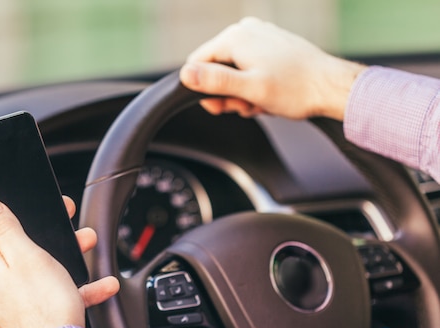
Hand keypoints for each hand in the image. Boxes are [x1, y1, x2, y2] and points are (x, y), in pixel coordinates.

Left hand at [0, 197, 118, 327]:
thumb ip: (5, 227)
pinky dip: (73, 284)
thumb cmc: (42, 308)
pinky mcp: (29, 312)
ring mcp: (10, 299)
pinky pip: (51, 291)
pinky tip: (97, 284)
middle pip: (17, 244)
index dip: (9, 208)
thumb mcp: (25, 254)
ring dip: (64, 256)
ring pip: (37, 266)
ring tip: (86, 245)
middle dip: (46, 232)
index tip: (29, 203)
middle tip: (66, 221)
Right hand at [179, 17, 365, 120]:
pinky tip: (268, 95)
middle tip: (245, 106)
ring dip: (241, 91)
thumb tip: (185, 74)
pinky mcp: (272, 44)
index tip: (221, 107)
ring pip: (233, 70)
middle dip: (226, 92)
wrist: (332, 86)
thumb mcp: (250, 89)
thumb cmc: (296, 89)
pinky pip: (249, 66)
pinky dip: (254, 84)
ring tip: (261, 102)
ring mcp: (260, 35)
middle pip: (216, 67)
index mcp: (236, 37)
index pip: (197, 63)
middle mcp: (246, 30)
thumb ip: (215, 81)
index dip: (204, 90)